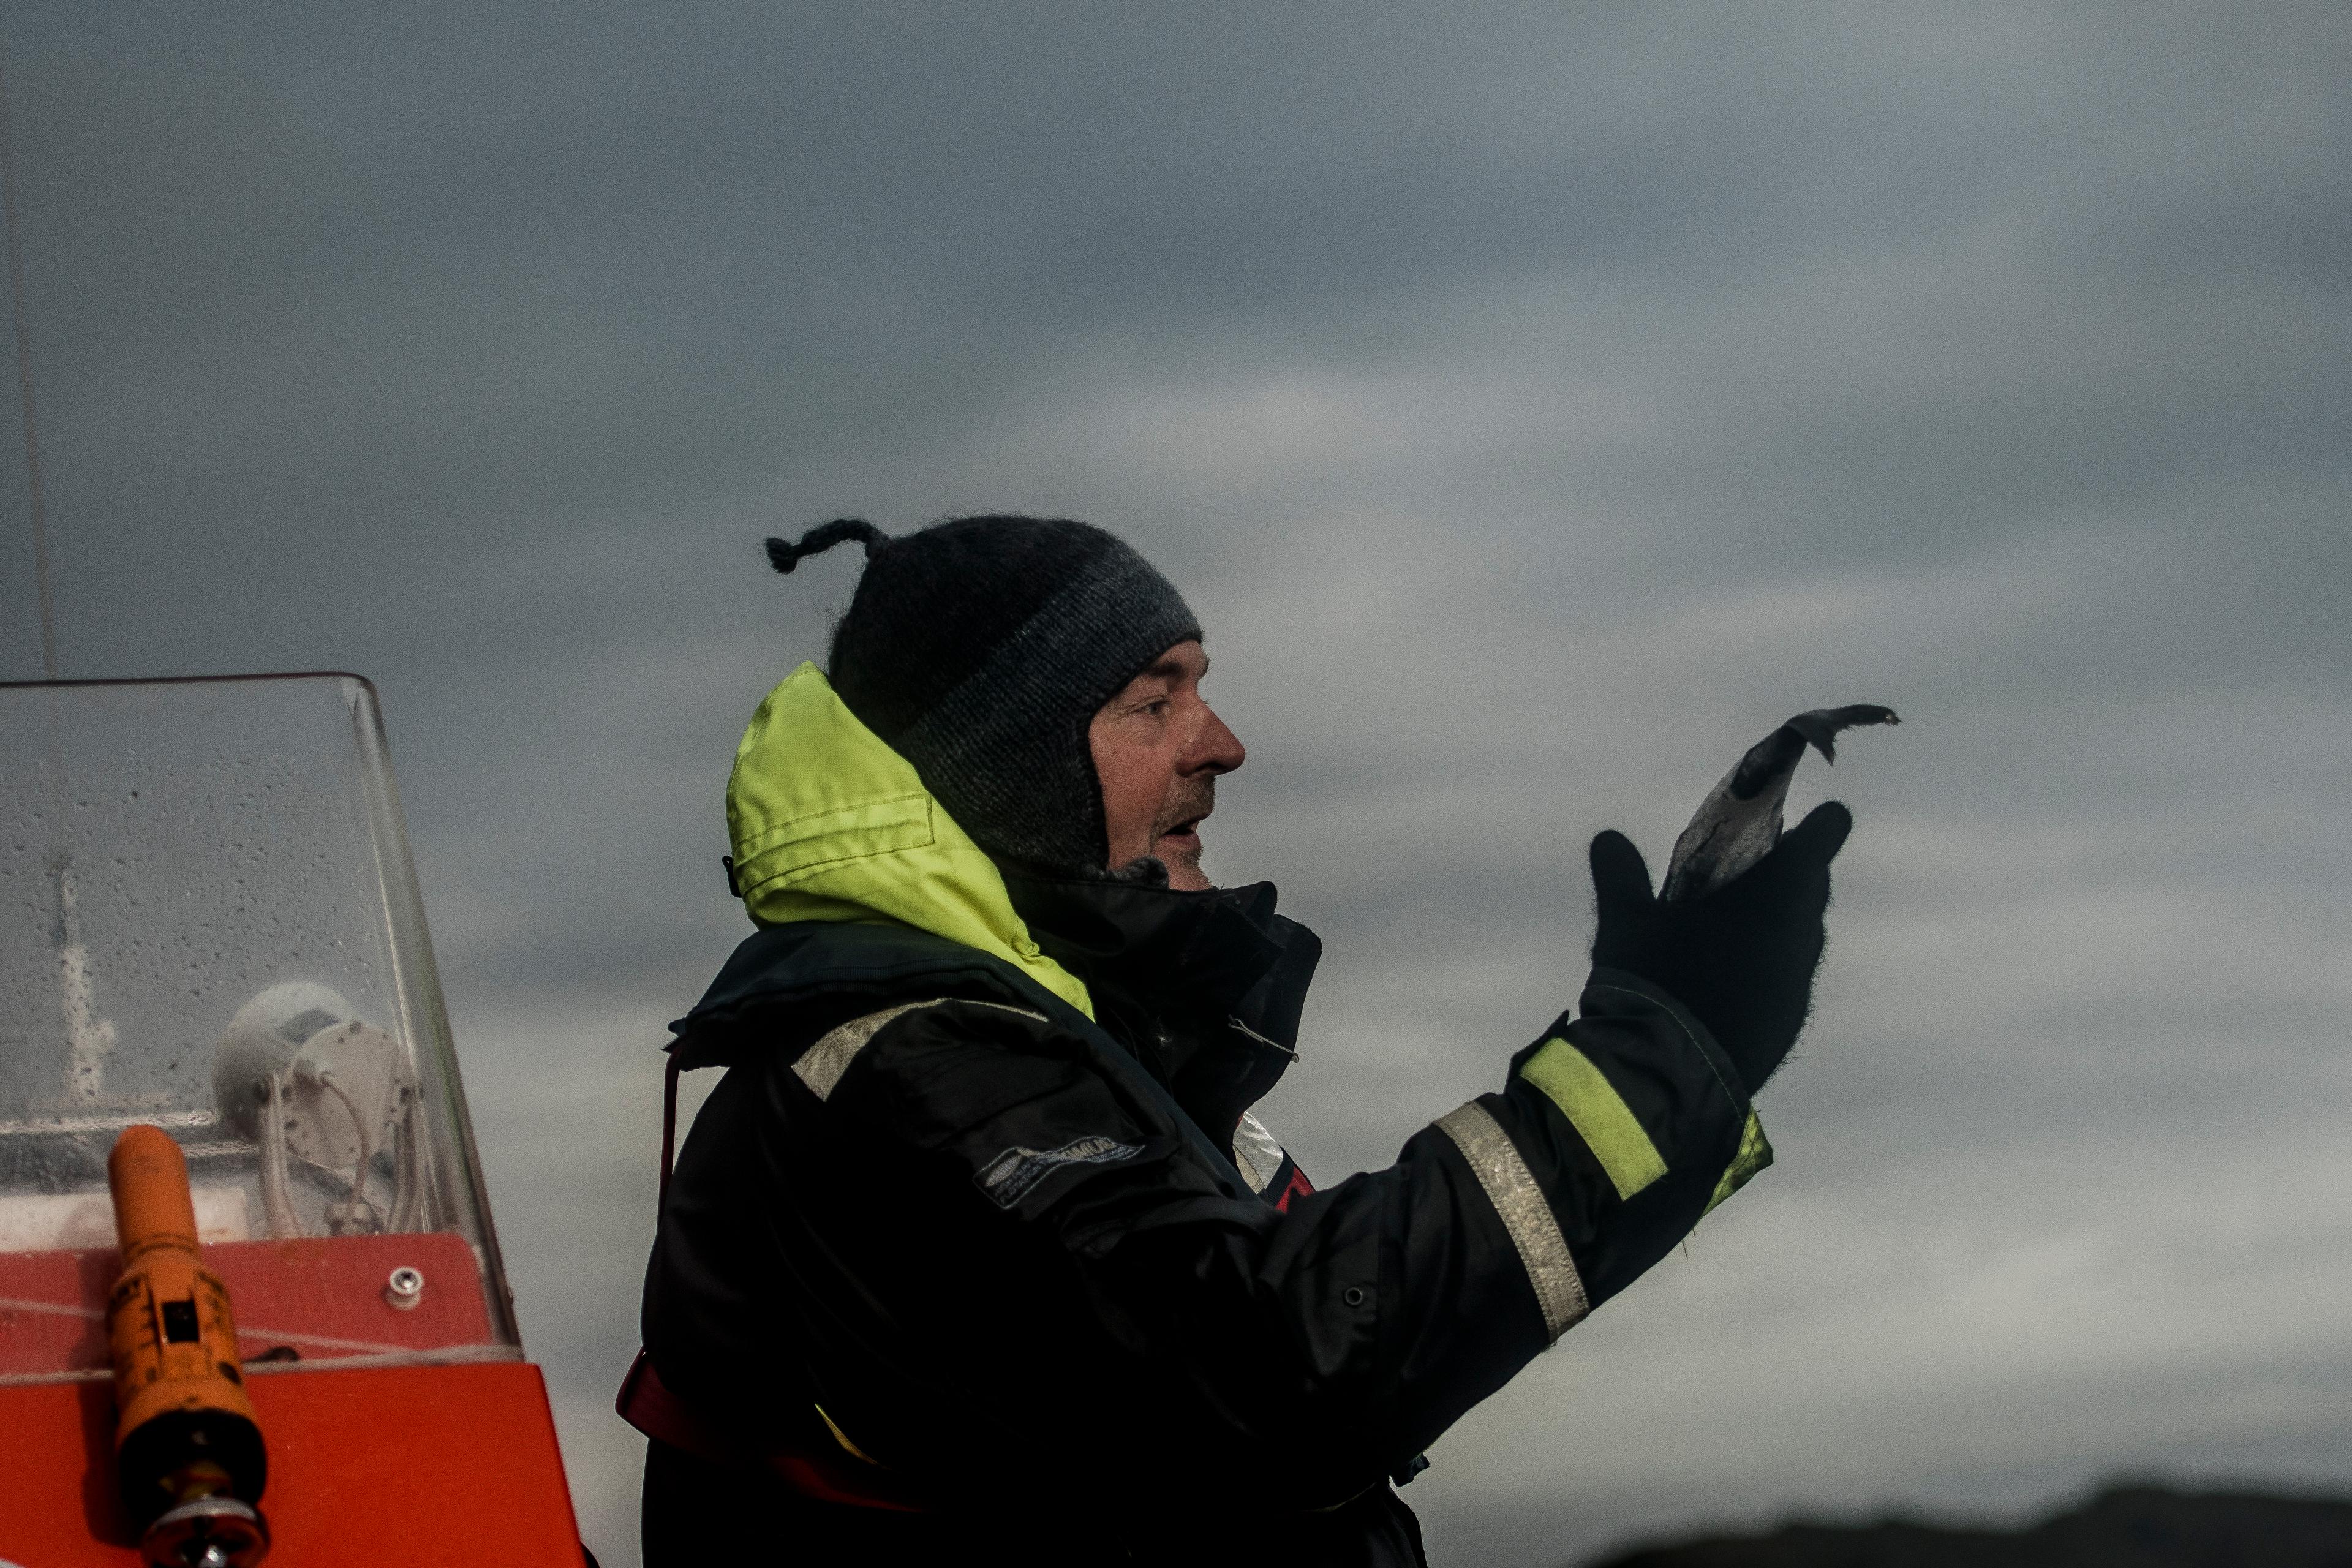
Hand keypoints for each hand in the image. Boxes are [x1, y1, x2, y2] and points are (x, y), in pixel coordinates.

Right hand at [1588, 802, 1851, 1092]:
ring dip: (1781, 925)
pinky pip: (1788, 981)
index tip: (1823, 817)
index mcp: (1772, 900)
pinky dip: (1769, 970)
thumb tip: (1608, 838)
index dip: (1823, 827)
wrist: (1671, 1075)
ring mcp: (1797, 986)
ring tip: (1738, 928)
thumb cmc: (1655, 982)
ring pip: (1803, 939)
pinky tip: (1732, 981)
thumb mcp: (1625, 924)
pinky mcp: (1788, 1024)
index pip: (1818, 845)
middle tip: (1760, 868)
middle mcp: (1798, 939)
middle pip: (1813, 891)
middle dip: (1794, 875)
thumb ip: (1620, 876)